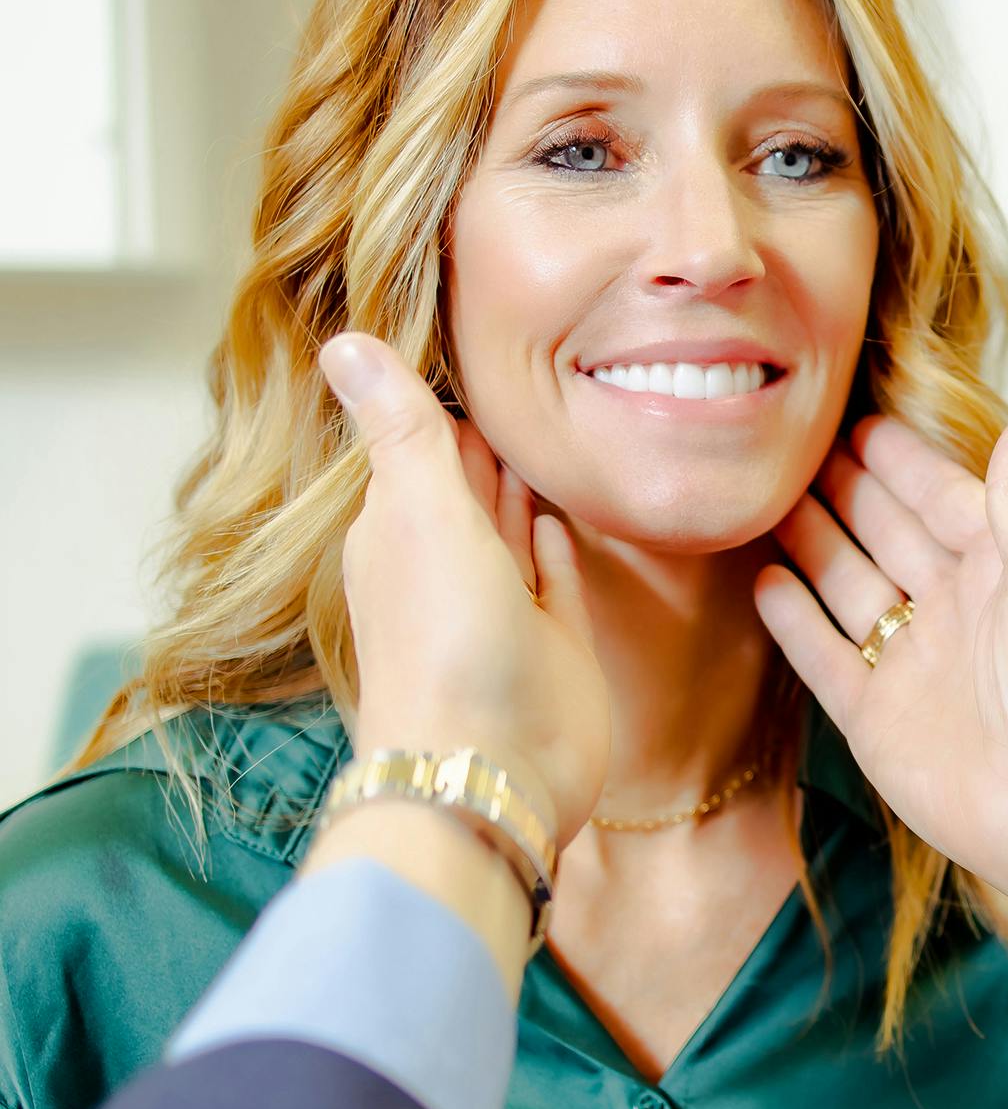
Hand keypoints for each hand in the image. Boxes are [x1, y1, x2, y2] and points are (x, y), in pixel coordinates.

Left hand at [317, 332, 610, 850]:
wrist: (491, 771)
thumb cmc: (446, 644)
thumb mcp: (421, 515)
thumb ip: (401, 427)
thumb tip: (342, 340)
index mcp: (400, 529)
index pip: (422, 445)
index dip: (443, 399)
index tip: (469, 338)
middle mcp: (448, 564)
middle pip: (469, 483)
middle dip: (486, 437)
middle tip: (522, 370)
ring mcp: (503, 606)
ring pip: (513, 526)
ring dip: (523, 486)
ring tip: (549, 428)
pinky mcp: (555, 642)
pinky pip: (554, 576)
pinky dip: (555, 543)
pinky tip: (563, 515)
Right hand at [755, 400, 1007, 906]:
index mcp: (1004, 568)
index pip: (940, 498)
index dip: (899, 462)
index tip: (854, 419)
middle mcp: (955, 610)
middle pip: (888, 536)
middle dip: (846, 492)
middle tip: (790, 450)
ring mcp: (912, 664)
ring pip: (850, 588)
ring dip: (813, 545)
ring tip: (766, 503)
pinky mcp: (876, 718)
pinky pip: (826, 657)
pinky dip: (796, 621)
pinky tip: (765, 582)